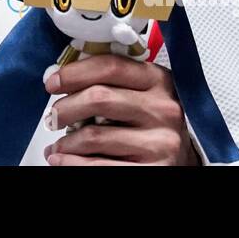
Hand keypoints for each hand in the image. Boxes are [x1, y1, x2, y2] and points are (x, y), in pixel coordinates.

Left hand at [42, 54, 200, 164]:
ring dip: (66, 142)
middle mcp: (162, 109)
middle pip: (99, 98)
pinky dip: (71, 164)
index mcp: (158, 80)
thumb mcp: (144, 91)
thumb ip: (113, 81)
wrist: (186, 156)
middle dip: (65, 107)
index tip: (53, 82)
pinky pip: (99, 167)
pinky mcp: (153, 170)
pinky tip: (61, 160)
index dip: (75, 72)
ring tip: (58, 145)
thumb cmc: (154, 121)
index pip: (110, 67)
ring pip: (94, 136)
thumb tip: (62, 80)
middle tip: (52, 116)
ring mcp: (159, 143)